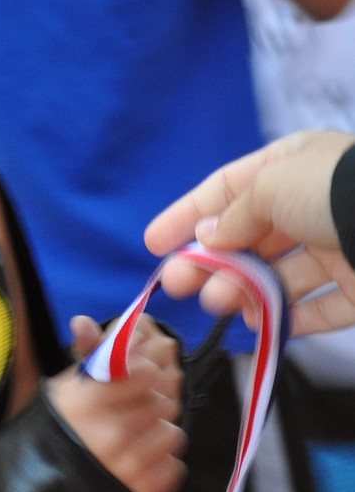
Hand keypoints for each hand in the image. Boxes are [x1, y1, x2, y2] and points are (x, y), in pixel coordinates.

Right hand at [47, 314, 184, 491]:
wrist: (46, 482)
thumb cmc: (66, 424)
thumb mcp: (70, 386)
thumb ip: (88, 353)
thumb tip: (83, 322)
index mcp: (87, 403)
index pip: (144, 372)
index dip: (143, 368)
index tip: (135, 373)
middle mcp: (107, 436)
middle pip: (162, 400)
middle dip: (152, 399)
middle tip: (134, 406)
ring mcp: (126, 468)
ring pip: (173, 431)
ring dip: (160, 430)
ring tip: (136, 432)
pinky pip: (174, 465)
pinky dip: (163, 461)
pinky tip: (140, 457)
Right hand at [144, 130, 354, 334]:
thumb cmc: (339, 191)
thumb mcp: (272, 186)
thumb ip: (234, 214)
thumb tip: (210, 237)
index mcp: (293, 164)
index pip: (228, 188)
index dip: (188, 214)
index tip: (154, 244)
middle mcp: (314, 203)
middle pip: (250, 237)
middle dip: (211, 262)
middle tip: (179, 285)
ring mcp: (338, 247)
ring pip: (278, 275)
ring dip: (243, 291)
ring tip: (221, 305)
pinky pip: (317, 308)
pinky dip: (286, 319)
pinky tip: (259, 326)